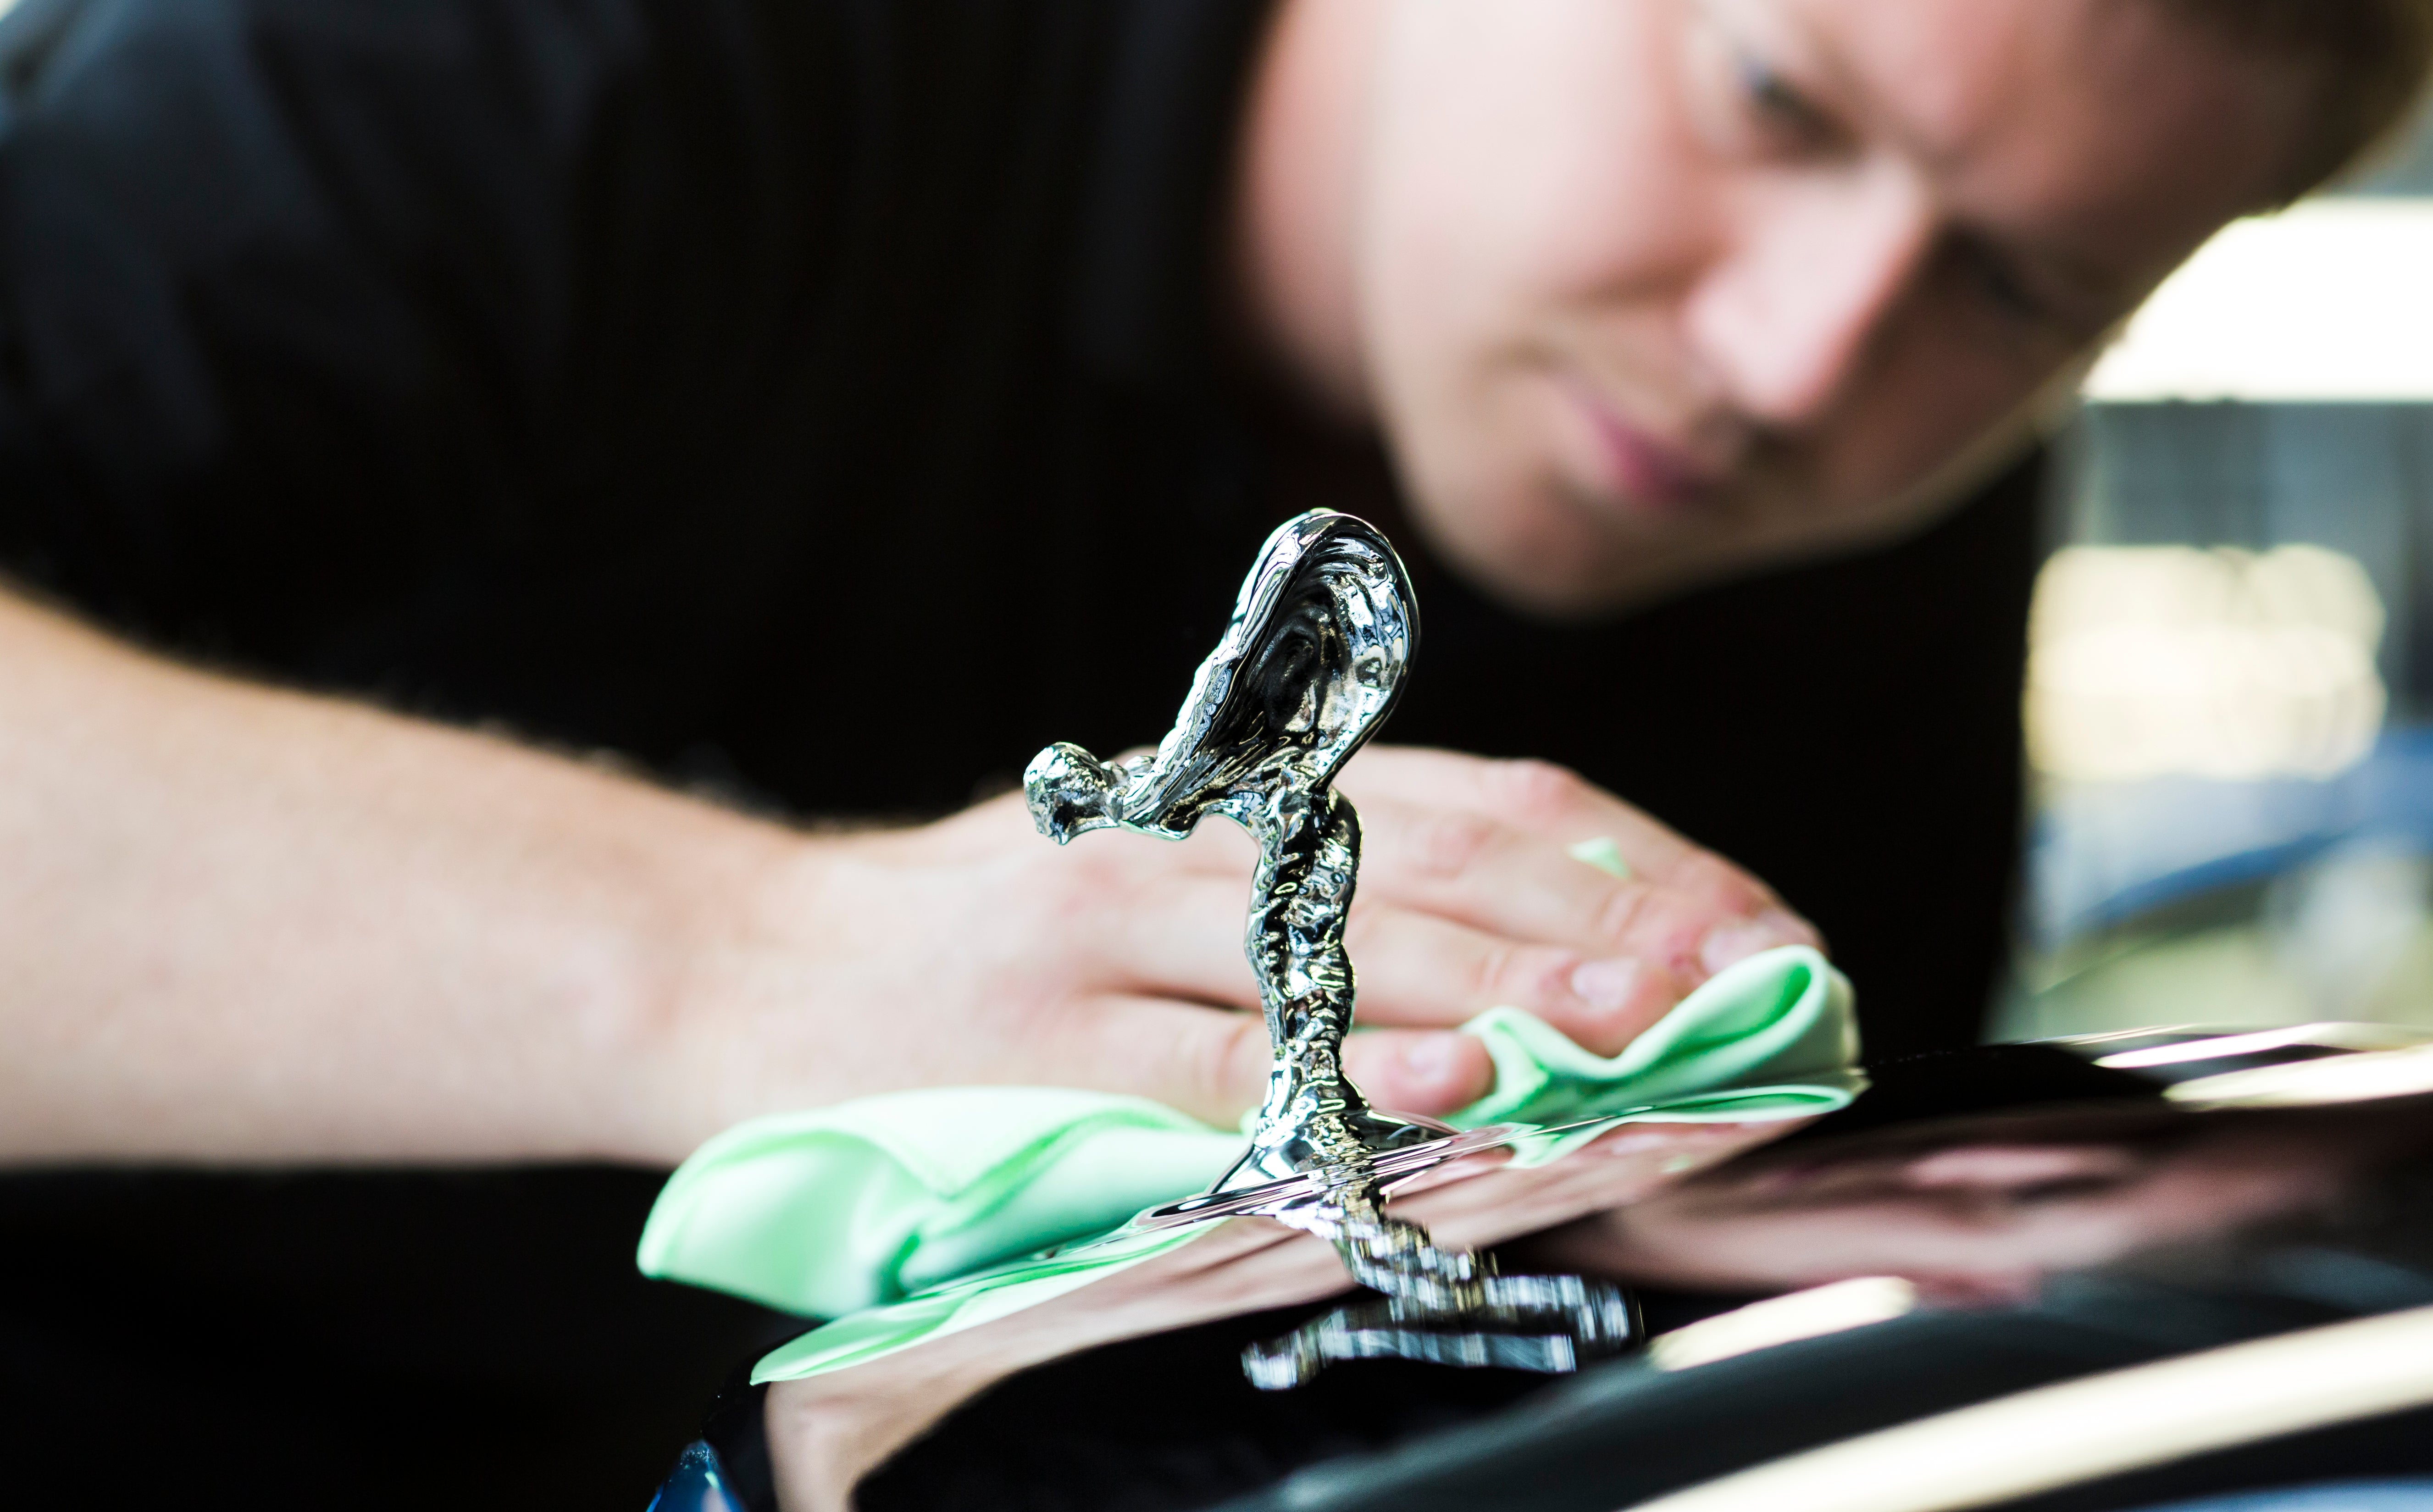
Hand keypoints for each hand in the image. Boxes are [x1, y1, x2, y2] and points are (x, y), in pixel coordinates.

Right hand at [672, 746, 1818, 1137]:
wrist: (731, 970)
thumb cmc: (955, 939)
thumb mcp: (1130, 856)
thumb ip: (1284, 876)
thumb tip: (1488, 929)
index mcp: (1223, 795)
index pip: (1471, 801)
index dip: (1622, 856)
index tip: (1742, 913)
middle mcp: (1187, 844)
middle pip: (1443, 868)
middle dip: (1614, 928)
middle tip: (1755, 977)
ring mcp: (1114, 942)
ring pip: (1351, 957)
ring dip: (1522, 997)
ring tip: (1664, 1031)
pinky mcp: (1050, 1047)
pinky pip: (1232, 1070)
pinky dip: (1351, 1081)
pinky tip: (1465, 1098)